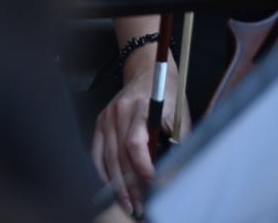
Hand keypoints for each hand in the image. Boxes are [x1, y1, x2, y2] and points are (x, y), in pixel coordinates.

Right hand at [90, 47, 189, 217]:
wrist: (147, 69)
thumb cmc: (167, 93)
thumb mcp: (180, 115)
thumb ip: (178, 141)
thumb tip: (176, 173)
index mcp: (141, 107)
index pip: (135, 142)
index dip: (143, 168)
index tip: (154, 186)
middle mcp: (119, 112)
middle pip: (119, 156)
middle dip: (130, 186)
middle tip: (140, 208)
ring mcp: (106, 117)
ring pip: (106, 158)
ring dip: (116, 185)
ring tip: (128, 205)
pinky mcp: (100, 122)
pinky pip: (96, 153)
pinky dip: (102, 172)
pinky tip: (111, 188)